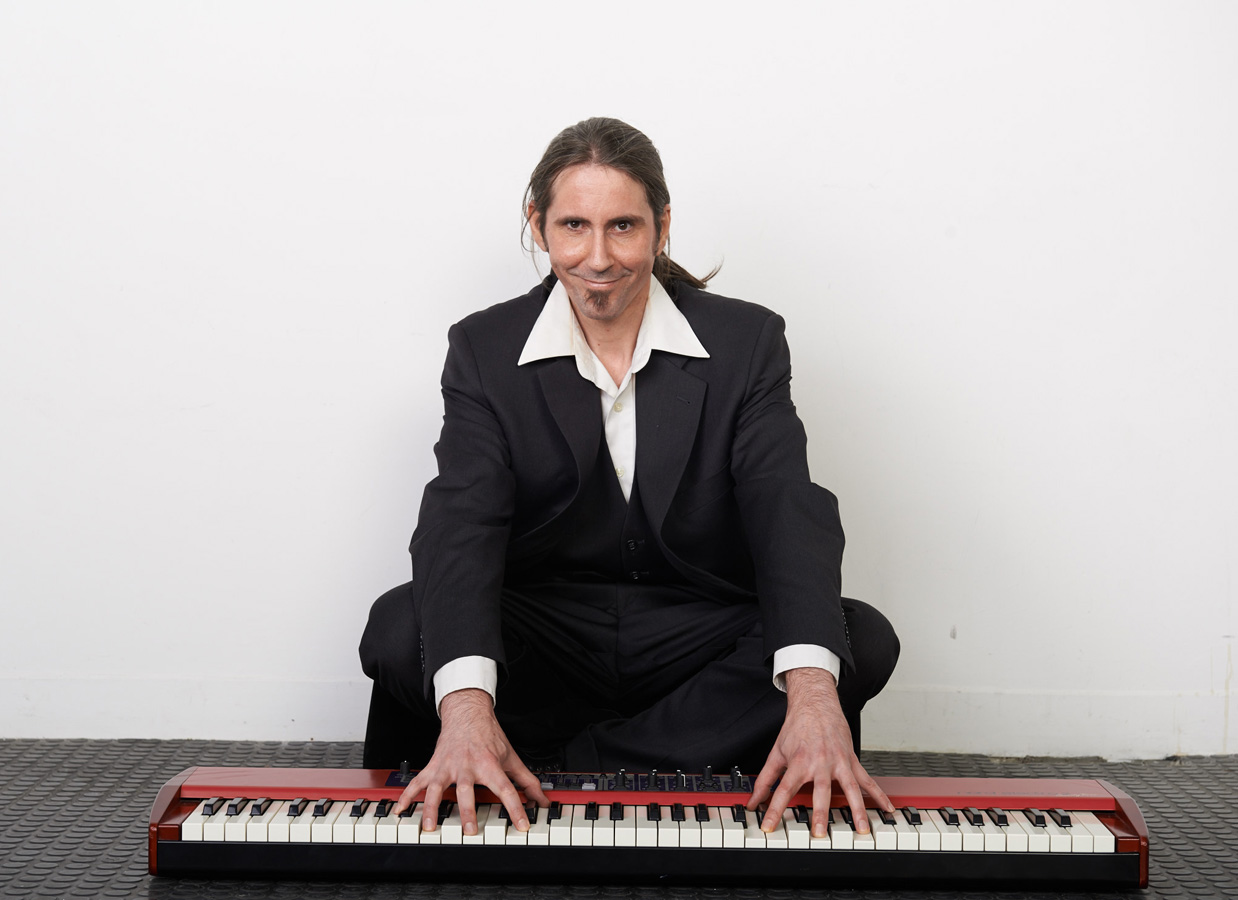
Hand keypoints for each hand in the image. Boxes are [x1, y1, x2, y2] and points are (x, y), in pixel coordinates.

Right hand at [392, 688, 548, 834]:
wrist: (467, 714)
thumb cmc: (489, 737)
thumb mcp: (511, 757)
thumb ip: (527, 781)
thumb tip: (543, 801)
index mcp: (489, 765)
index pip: (506, 789)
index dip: (516, 808)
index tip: (522, 825)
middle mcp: (467, 766)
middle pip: (467, 791)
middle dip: (467, 811)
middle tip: (469, 830)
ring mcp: (447, 767)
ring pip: (437, 789)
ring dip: (432, 808)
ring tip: (430, 827)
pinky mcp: (433, 768)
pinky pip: (417, 783)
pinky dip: (406, 797)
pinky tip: (400, 811)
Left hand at [747, 667, 892, 836]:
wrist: (816, 705)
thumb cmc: (796, 729)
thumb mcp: (776, 753)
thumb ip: (765, 779)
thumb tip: (753, 801)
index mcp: (799, 762)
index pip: (783, 790)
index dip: (774, 809)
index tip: (768, 825)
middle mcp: (820, 764)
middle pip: (820, 793)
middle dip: (820, 815)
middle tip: (820, 834)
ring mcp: (839, 763)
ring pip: (850, 789)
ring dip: (857, 810)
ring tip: (862, 829)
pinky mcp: (851, 761)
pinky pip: (867, 781)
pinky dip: (879, 795)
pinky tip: (887, 808)